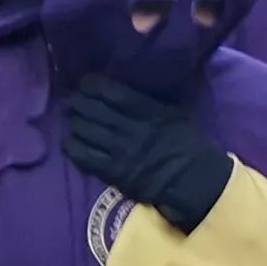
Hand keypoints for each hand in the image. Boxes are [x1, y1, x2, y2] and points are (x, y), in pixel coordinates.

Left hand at [62, 73, 235, 231]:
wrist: (197, 182)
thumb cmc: (192, 145)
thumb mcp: (179, 114)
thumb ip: (154, 103)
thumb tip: (131, 91)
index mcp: (152, 113)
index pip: (115, 95)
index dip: (94, 86)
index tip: (85, 83)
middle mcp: (134, 131)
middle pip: (96, 111)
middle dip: (79, 103)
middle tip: (72, 100)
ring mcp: (123, 153)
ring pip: (87, 132)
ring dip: (75, 123)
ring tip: (71, 119)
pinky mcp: (116, 173)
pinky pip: (87, 158)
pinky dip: (74, 148)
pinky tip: (69, 143)